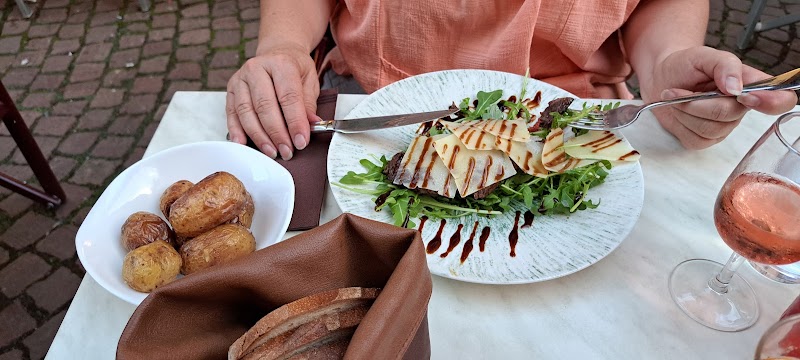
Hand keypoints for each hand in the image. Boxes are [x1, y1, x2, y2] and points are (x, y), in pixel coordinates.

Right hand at [226, 43, 319, 159]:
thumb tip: (311, 125)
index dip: (295, 122)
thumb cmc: (293, 68)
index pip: (288, 97)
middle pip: (265, 106)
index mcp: (281, 63)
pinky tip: (244, 144)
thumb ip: (308, 104)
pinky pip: (232, 113)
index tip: (301, 141)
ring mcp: (241, 79)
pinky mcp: (231, 89)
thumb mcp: (309, 81)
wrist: (276, 52)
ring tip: (272, 152)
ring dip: (259, 136)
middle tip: (286, 151)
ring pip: (246, 112)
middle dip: (276, 134)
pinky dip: (237, 131)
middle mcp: (257, 68)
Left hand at [641, 46, 796, 148]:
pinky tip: (677, 110)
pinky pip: (696, 139)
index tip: (742, 96)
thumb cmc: (686, 65)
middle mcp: (740, 109)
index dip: (771, 103)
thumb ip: (725, 66)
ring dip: (686, 111)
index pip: (781, 100)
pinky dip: (681, 123)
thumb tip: (737, 88)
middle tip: (680, 90)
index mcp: (750, 85)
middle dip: (698, 102)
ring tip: (676, 96)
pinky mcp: (704, 139)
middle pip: (728, 115)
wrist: (661, 77)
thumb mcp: (705, 56)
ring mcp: (723, 127)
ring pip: (709, 129)